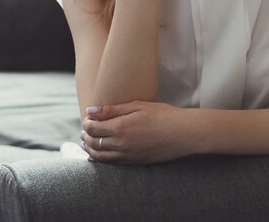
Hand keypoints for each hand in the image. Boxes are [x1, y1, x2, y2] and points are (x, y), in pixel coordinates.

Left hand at [80, 100, 196, 164]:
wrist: (182, 133)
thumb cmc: (162, 115)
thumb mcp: (138, 106)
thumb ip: (112, 109)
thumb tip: (90, 111)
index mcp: (120, 127)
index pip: (93, 128)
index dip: (87, 122)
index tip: (89, 117)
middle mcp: (121, 144)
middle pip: (94, 142)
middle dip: (86, 135)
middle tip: (85, 129)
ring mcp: (127, 156)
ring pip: (99, 156)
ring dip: (90, 149)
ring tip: (86, 142)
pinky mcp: (134, 162)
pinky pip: (111, 163)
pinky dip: (100, 159)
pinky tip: (98, 155)